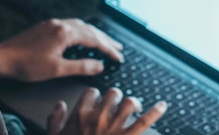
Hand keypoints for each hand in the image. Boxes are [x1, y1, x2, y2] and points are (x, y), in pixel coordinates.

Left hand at [0, 18, 123, 81]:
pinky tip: (81, 37)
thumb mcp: (57, 69)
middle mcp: (60, 24)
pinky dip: (81, 32)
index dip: (108, 49)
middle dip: (105, 39)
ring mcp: (52, 24)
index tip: (118, 57)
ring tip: (104, 42)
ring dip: (94, 34)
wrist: (3, 58)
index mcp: (65, 33)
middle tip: (118, 48)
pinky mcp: (45, 27)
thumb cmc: (27, 65)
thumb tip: (99, 65)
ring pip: (80, 26)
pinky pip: (70, 25)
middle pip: (89, 30)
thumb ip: (81, 67)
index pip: (94, 39)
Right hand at [47, 87, 166, 134]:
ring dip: (133, 103)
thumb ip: (55, 119)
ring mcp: (115, 127)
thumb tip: (60, 105)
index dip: (96, 96)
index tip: (97, 102)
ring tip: (135, 107)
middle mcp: (99, 117)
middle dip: (116, 98)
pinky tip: (163, 105)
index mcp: (80, 115)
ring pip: (129, 102)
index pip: (91, 92)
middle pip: (113, 93)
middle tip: (118, 105)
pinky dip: (156, 112)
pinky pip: (145, 121)